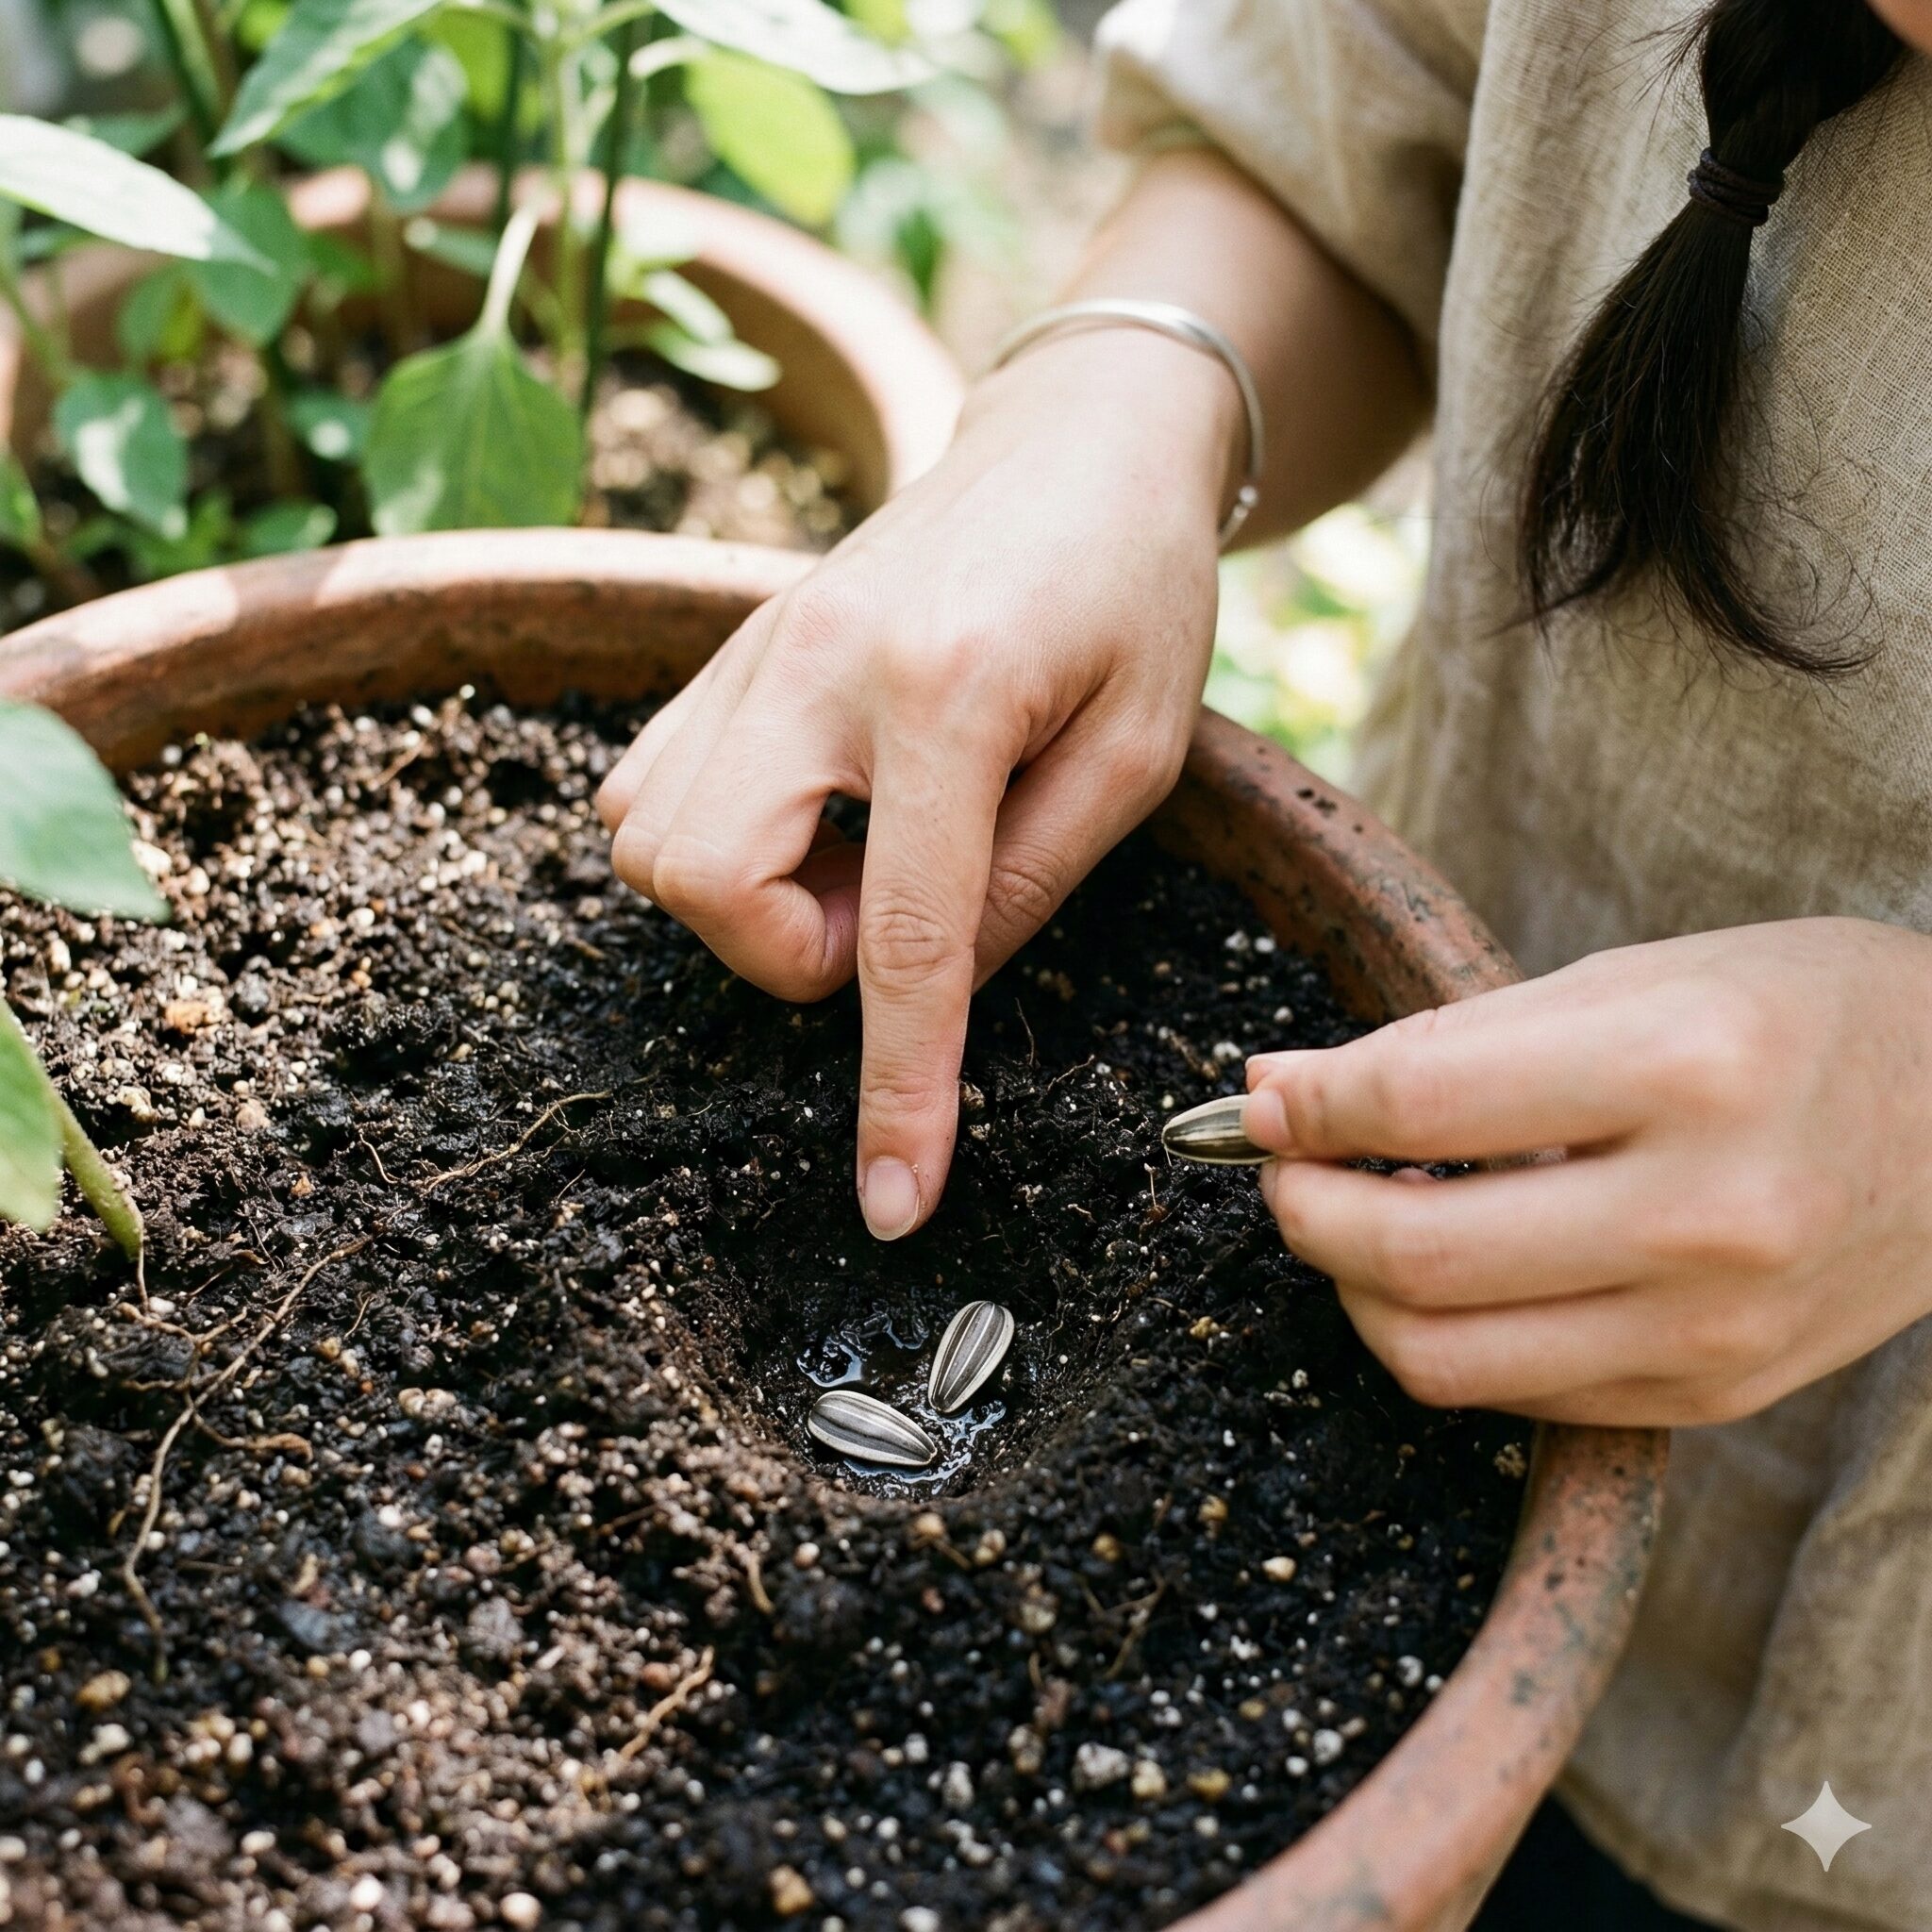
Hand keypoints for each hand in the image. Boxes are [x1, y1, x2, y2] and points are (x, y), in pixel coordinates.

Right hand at [597, 331, 1233, 1237]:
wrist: (1078, 441)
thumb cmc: (1134, 591)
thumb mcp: (1140, 751)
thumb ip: (1032, 882)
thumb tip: (928, 989)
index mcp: (943, 692)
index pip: (899, 938)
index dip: (897, 1089)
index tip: (892, 1202)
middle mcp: (813, 665)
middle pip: (709, 884)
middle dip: (795, 951)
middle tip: (898, 903)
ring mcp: (750, 647)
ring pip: (654, 842)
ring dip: (754, 898)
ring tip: (862, 851)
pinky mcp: (727, 648)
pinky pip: (648, 786)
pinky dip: (715, 842)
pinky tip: (813, 814)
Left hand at [1241, 918, 1931, 1424]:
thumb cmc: (1795, 1015)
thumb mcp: (1632, 979)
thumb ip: (1451, 1042)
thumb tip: (1283, 1088)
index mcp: (1687, 1069)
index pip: (1419, 1105)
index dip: (1305, 1105)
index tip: (1261, 1097)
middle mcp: (1708, 1214)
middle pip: (1414, 1253)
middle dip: (1303, 1210)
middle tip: (1281, 1168)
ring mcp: (1715, 1326)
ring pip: (1445, 1357)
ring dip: (1355, 1290)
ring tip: (1348, 1223)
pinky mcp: (1714, 1393)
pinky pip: (1517, 1397)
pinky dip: (1443, 1336)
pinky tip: (1443, 1271)